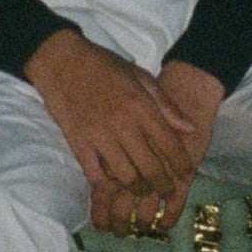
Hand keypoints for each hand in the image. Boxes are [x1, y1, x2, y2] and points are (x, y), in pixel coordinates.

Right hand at [25, 27, 209, 232]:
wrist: (60, 60)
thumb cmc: (103, 65)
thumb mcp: (140, 76)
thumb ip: (166, 104)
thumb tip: (191, 129)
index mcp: (140, 105)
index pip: (169, 144)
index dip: (181, 164)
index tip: (186, 173)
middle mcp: (122, 123)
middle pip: (150, 167)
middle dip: (163, 185)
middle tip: (167, 191)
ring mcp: (98, 136)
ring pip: (125, 177)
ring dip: (138, 189)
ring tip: (143, 190)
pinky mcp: (78, 143)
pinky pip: (96, 176)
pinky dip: (109, 186)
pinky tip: (115, 184)